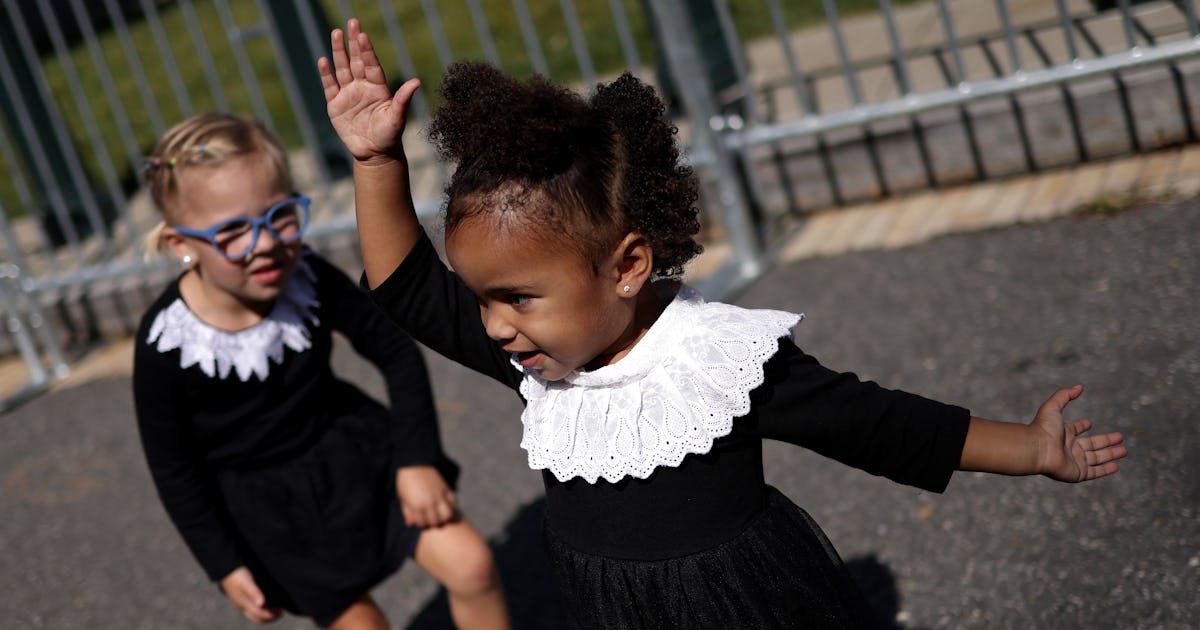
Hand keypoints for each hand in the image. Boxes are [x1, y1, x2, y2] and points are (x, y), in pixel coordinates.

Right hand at [220, 566, 281, 623]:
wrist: (225, 569)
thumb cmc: (237, 575)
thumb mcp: (246, 582)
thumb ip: (254, 592)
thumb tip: (262, 604)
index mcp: (243, 604)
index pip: (259, 614)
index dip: (271, 615)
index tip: (281, 612)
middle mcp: (242, 606)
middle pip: (257, 618)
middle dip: (270, 617)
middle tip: (281, 613)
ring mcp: (241, 604)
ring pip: (254, 615)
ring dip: (266, 615)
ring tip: (277, 610)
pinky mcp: (241, 599)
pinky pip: (252, 610)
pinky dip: (262, 610)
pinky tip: (267, 604)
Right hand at [318, 18, 419, 162]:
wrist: (374, 154)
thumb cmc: (389, 136)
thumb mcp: (396, 118)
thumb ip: (403, 99)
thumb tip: (417, 82)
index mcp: (378, 88)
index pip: (371, 65)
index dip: (367, 50)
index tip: (363, 35)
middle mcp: (362, 87)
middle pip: (356, 60)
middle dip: (353, 42)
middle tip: (352, 22)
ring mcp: (348, 94)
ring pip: (342, 68)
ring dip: (339, 52)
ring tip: (336, 33)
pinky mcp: (335, 105)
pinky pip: (330, 86)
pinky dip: (326, 74)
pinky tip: (323, 60)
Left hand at [396, 465, 458, 527]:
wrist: (414, 464)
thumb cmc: (405, 481)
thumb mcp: (402, 497)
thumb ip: (407, 512)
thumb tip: (410, 524)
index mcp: (416, 506)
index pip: (422, 523)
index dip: (421, 523)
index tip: (421, 519)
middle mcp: (429, 503)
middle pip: (436, 521)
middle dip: (432, 522)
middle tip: (431, 518)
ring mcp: (439, 496)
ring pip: (447, 515)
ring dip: (444, 517)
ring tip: (440, 514)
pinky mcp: (446, 489)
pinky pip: (453, 502)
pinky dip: (452, 507)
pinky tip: (448, 506)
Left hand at [1032, 385, 1126, 481]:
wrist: (1037, 450)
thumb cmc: (1043, 429)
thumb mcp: (1053, 406)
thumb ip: (1065, 395)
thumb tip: (1079, 387)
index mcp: (1063, 433)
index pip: (1075, 429)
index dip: (1081, 426)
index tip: (1089, 423)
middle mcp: (1069, 448)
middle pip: (1092, 444)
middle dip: (1106, 441)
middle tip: (1120, 437)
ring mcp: (1074, 461)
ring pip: (1097, 458)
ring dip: (1111, 454)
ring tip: (1125, 450)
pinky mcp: (1078, 473)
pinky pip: (1095, 472)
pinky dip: (1106, 470)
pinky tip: (1116, 466)